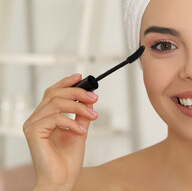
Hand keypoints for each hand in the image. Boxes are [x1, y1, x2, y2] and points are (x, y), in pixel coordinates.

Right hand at [23, 74, 98, 189]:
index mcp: (45, 116)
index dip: (66, 82)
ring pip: (56, 103)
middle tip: (94, 98)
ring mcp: (33, 124)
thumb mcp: (80, 130)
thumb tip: (90, 99)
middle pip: (55, 94)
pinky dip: (71, 122)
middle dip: (77, 93)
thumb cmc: (67, 159)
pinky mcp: (33, 132)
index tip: (81, 77)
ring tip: (93, 115)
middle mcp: (36, 118)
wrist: (62, 180)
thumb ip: (82, 115)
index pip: (53, 93)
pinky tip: (81, 131)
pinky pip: (54, 118)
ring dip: (78, 107)